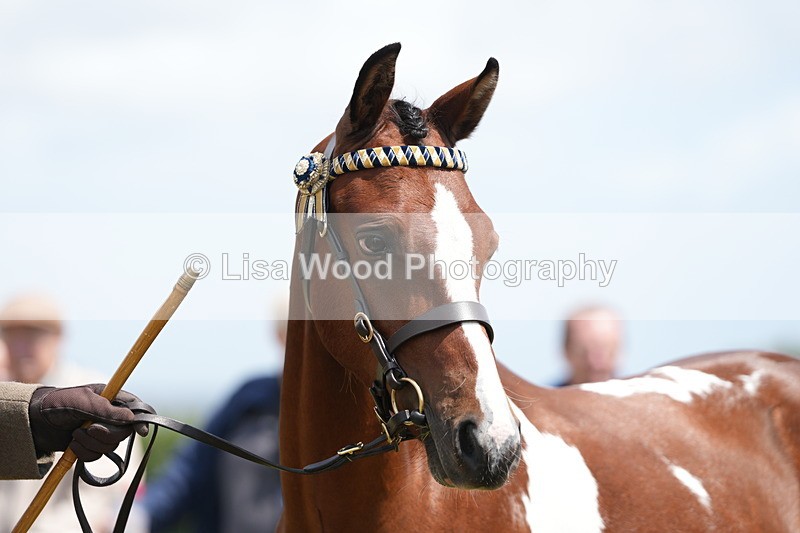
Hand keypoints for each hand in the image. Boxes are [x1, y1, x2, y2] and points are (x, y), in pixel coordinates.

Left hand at [28, 384, 148, 461]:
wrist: (33, 422)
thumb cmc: (57, 404)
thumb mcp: (81, 402)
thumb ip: (106, 410)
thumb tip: (131, 419)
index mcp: (112, 398)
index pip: (137, 408)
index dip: (142, 420)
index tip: (141, 432)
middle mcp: (110, 415)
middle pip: (124, 432)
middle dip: (106, 434)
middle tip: (88, 429)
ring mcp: (101, 431)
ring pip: (110, 446)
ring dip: (91, 444)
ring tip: (75, 435)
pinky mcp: (90, 446)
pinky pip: (97, 456)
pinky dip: (84, 453)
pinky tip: (73, 445)